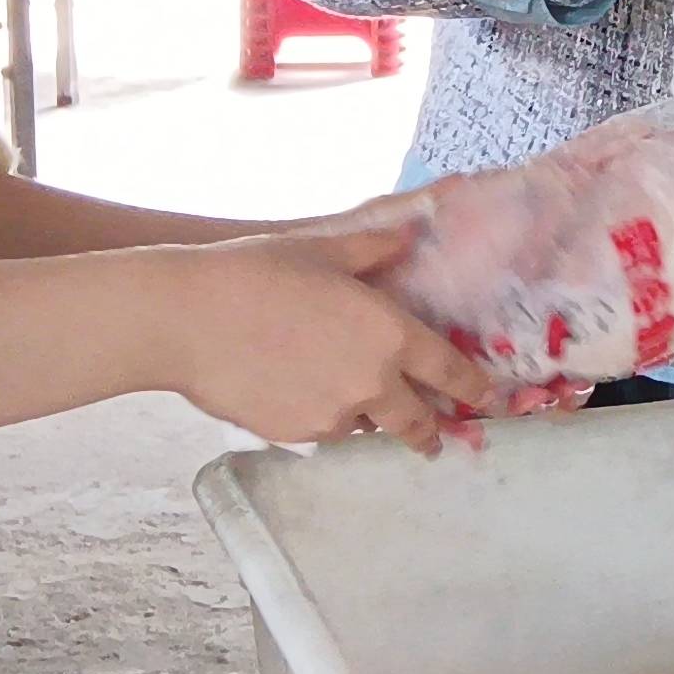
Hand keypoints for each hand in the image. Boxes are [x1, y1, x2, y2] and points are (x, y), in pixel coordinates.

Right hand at [149, 217, 493, 451]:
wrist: (185, 319)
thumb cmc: (254, 272)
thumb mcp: (323, 250)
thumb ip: (375, 248)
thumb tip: (408, 235)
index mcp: (390, 334)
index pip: (450, 372)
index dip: (474, 390)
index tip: (488, 402)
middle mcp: (372, 382)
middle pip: (417, 421)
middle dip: (430, 432)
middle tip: (436, 438)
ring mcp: (333, 415)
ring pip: (367, 427)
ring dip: (369, 419)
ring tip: (353, 403)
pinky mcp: (295, 435)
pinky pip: (324, 433)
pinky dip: (326, 419)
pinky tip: (303, 394)